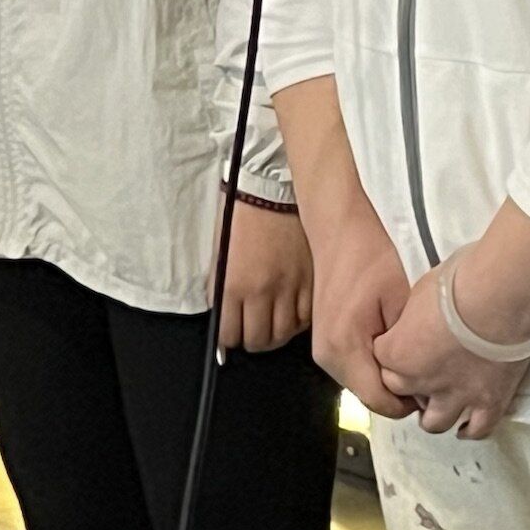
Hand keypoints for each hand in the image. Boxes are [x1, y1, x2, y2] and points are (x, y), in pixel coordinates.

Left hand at [218, 200, 315, 352]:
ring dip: (276, 335)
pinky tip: (292, 314)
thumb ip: (220, 288)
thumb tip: (223, 317)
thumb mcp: (219, 253)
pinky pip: (307, 318)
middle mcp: (261, 292)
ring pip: (284, 334)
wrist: (271, 189)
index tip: (232, 334)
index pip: (229, 334)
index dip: (229, 339)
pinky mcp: (310, 282)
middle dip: (252, 340)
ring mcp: (289, 288)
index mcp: (232, 284)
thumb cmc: (240, 216)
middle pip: (259, 340)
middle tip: (252, 332)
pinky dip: (299, 322)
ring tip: (272, 327)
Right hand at [305, 205, 419, 418]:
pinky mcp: (325, 340)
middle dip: (399, 390)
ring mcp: (322, 349)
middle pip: (370, 395)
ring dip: (386, 376)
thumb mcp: (400, 301)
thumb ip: (408, 348)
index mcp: (344, 348)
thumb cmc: (369, 257)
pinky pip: (354, 366)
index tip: (432, 384)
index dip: (410, 402)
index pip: (380, 402)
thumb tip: (423, 378)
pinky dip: (374, 363)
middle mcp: (327, 356)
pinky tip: (391, 341)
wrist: (337, 229)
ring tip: (410, 351)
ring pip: (362, 382)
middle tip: (427, 367)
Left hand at [372, 264, 529, 440]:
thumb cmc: (456, 286)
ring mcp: (456, 397)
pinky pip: (476, 429)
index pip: (380, 362)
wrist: (500, 297)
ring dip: (433, 414)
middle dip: (406, 384)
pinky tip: (466, 426)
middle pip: (401, 392)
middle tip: (419, 371)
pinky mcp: (489, 403)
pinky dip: (470, 429)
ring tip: (438, 404)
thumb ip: (411, 320)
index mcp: (397, 354)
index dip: (391, 352)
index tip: (400, 343)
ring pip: (434, 423)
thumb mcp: (418, 295)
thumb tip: (417, 324)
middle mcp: (420, 381)